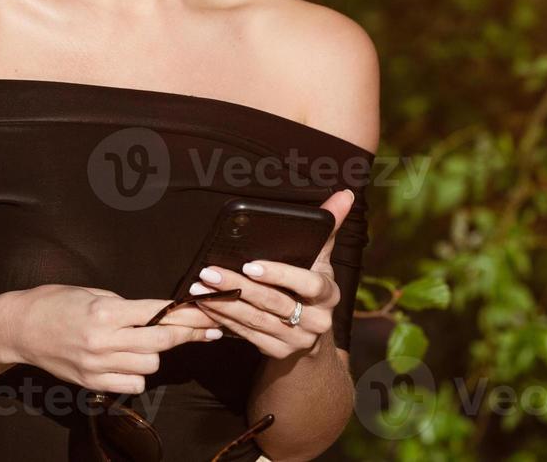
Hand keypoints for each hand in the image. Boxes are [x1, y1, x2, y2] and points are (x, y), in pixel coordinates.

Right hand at [5, 284, 224, 393]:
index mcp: (106, 313)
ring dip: (157, 353)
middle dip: (189, 333)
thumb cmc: (55, 302)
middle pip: (161, 342)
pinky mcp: (92, 383)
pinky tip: (132, 362)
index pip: (158, 313)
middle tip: (210, 328)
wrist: (20, 328)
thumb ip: (125, 307)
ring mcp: (98, 366)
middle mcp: (104, 341)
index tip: (209, 312)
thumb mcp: (93, 293)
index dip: (188, 313)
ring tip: (151, 341)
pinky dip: (138, 375)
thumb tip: (155, 314)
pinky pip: (132, 385)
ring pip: (150, 366)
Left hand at [186, 188, 354, 359]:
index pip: (308, 284)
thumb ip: (328, 225)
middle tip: (209, 272)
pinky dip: (225, 320)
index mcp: (328, 293)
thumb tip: (345, 194)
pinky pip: (247, 335)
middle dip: (238, 286)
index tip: (250, 265)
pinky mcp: (277, 352)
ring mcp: (297, 339)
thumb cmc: (310, 285)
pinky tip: (207, 306)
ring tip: (200, 287)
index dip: (280, 275)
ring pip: (256, 320)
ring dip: (225, 303)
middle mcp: (317, 320)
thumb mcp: (320, 258)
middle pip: (274, 302)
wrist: (309, 333)